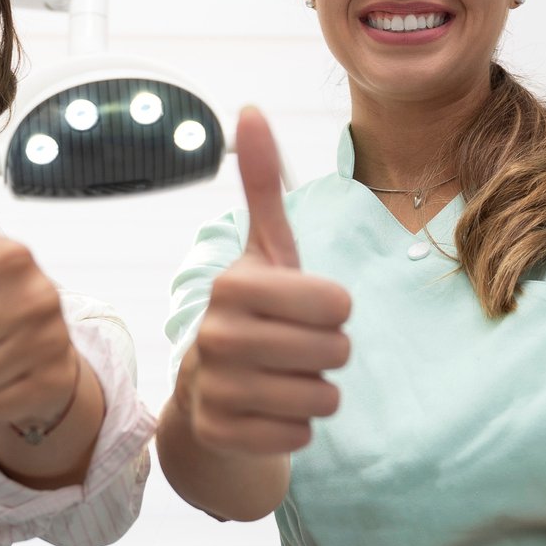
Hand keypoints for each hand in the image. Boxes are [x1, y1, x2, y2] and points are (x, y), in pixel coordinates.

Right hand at [180, 107, 351, 454]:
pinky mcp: (221, 435)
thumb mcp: (265, 252)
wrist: (208, 393)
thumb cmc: (255, 313)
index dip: (335, 309)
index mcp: (232, 284)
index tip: (306, 308)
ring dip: (317, 392)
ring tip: (285, 378)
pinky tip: (270, 411)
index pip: (337, 302)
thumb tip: (249, 108)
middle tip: (298, 348)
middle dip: (331, 353)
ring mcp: (214, 389)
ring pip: (323, 398)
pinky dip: (297, 428)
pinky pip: (301, 437)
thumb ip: (263, 185)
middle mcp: (215, 336)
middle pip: (336, 352)